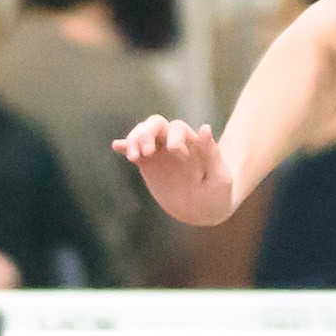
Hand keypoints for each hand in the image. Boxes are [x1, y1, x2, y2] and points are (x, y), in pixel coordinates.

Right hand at [111, 115, 234, 226]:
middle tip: (144, 153)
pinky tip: (116, 146)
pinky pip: (134, 151)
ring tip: (133, 157)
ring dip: (134, 140)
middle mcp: (174, 143)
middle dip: (146, 133)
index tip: (178, 156)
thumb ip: (212, 153)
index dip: (174, 138)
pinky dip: (124, 146)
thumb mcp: (219, 177)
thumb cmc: (218, 194)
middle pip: (155, 124)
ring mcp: (160, 154)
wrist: (204, 211)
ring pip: (142, 135)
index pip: (177, 127)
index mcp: (192, 143)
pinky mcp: (148, 166)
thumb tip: (204, 126)